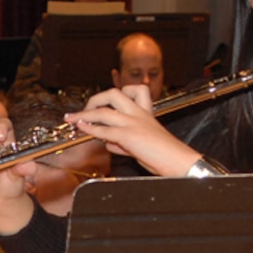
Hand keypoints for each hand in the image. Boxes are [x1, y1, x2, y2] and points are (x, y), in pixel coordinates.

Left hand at [66, 85, 195, 174]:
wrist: (179, 160)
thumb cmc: (164, 155)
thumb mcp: (142, 145)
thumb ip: (124, 142)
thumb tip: (109, 143)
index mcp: (145, 113)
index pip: (132, 91)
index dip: (115, 95)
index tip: (103, 103)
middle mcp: (139, 114)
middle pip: (113, 94)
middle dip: (95, 99)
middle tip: (84, 108)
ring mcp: (134, 123)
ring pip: (104, 111)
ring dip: (84, 114)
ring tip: (72, 119)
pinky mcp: (129, 135)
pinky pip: (105, 130)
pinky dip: (90, 128)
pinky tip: (82, 128)